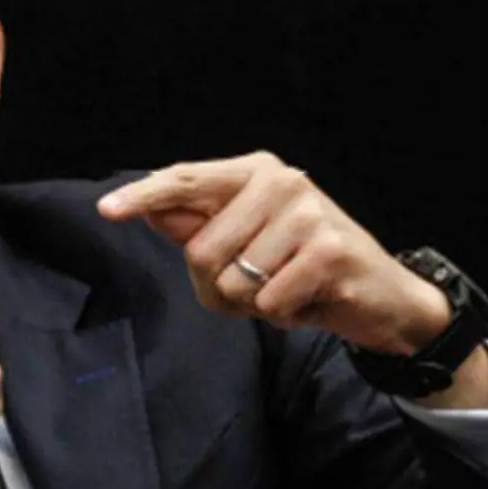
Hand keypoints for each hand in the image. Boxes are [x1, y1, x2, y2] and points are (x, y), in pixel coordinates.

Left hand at [98, 151, 450, 354]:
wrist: (381, 298)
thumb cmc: (304, 270)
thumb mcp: (249, 246)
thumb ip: (202, 228)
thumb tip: (154, 210)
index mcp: (255, 172)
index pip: (187, 180)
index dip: (144, 196)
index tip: (106, 210)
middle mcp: (281, 181)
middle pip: (202, 250)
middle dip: (221, 286)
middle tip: (260, 286)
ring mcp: (308, 212)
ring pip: (235, 281)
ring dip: (255, 305)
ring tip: (287, 290)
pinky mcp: (329, 249)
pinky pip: (270, 302)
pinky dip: (284, 316)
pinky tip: (309, 300)